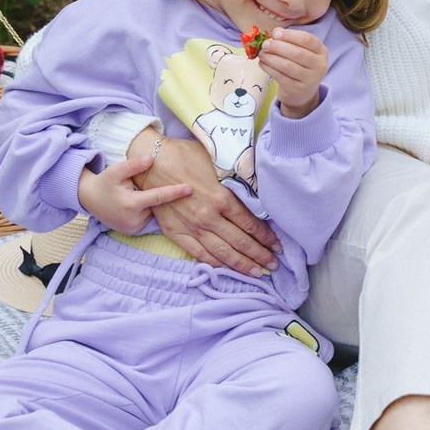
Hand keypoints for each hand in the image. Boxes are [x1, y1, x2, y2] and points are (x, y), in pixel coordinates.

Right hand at [77, 152, 192, 235]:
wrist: (89, 199)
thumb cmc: (104, 182)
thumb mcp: (116, 171)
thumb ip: (134, 165)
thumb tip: (152, 158)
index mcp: (131, 204)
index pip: (158, 197)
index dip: (174, 192)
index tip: (189, 189)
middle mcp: (134, 219)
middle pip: (157, 205)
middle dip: (162, 196)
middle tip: (162, 187)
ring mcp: (133, 228)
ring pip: (153, 213)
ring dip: (153, 204)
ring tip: (139, 194)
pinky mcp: (132, 231)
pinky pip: (147, 219)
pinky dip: (148, 210)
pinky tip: (139, 202)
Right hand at [135, 129, 280, 275]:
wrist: (152, 162)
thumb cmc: (186, 156)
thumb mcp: (218, 161)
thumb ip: (237, 177)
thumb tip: (258, 186)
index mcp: (222, 198)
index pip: (250, 224)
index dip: (266, 237)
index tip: (277, 246)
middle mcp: (209, 217)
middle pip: (240, 242)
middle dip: (259, 256)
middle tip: (273, 265)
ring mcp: (192, 227)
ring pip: (222, 252)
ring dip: (242, 264)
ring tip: (257, 273)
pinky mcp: (177, 233)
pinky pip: (199, 254)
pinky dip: (215, 263)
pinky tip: (227, 269)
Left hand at [258, 27, 328, 116]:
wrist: (302, 92)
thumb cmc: (300, 66)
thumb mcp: (300, 51)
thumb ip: (290, 40)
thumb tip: (275, 31)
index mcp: (321, 52)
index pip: (308, 39)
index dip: (290, 35)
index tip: (275, 33)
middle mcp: (320, 66)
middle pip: (297, 53)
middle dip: (278, 47)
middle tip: (265, 44)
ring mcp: (310, 79)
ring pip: (288, 66)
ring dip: (271, 58)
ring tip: (262, 53)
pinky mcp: (297, 89)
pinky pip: (281, 77)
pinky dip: (269, 68)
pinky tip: (263, 63)